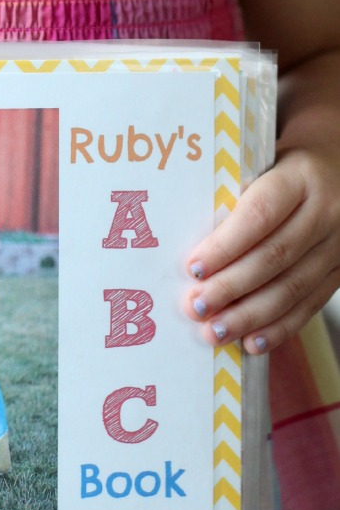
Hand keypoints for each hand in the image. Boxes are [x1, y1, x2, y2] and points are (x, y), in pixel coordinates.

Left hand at [184, 141, 339, 353]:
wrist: (338, 168)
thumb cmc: (281, 170)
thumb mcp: (261, 166)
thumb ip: (232, 196)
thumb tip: (186, 242)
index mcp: (301, 178)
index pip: (260, 215)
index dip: (225, 246)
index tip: (193, 268)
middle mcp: (327, 211)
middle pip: (275, 256)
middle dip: (231, 287)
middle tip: (196, 307)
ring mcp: (339, 245)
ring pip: (293, 287)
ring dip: (250, 315)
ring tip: (215, 332)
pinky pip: (310, 304)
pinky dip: (280, 328)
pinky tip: (252, 343)